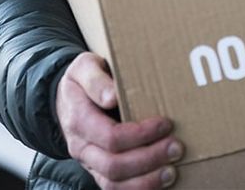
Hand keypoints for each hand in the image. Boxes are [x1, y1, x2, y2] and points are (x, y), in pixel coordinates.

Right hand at [56, 52, 182, 188]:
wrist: (66, 98)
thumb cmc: (82, 80)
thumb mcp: (84, 67)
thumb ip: (95, 79)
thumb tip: (112, 97)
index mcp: (78, 119)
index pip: (111, 137)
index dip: (141, 134)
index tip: (166, 123)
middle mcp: (81, 146)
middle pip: (114, 165)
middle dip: (149, 159)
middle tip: (177, 147)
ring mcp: (88, 163)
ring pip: (113, 184)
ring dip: (146, 181)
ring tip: (172, 170)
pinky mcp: (98, 172)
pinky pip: (114, 189)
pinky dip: (139, 188)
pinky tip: (160, 180)